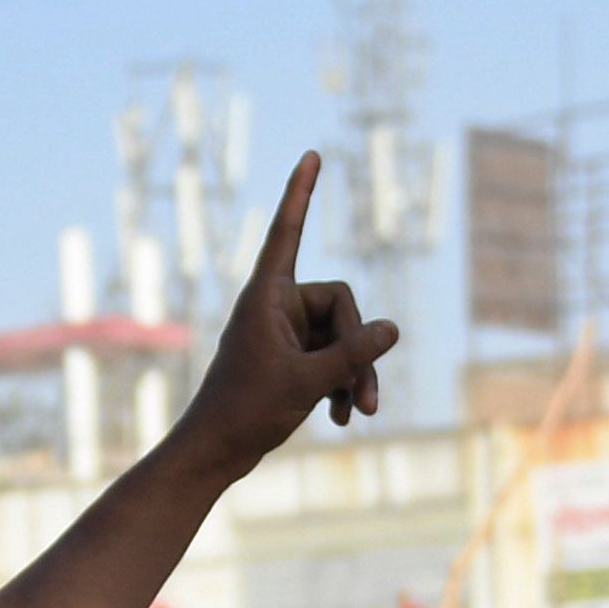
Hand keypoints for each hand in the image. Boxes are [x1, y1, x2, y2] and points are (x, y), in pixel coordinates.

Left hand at [178, 154, 399, 476]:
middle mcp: (275, 307)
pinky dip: (341, 384)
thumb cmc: (246, 413)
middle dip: (359, 349)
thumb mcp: (309, 382)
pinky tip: (345, 419)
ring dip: (355, 373)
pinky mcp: (291, 357)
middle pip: (343, 305)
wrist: (215, 453)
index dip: (300, 194)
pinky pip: (332, 357)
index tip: (311, 155)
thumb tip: (393, 328)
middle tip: (366, 396)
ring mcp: (283, 333)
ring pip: (343, 336)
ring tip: (361, 414)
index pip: (288, 233)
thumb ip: (353, 353)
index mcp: (265, 298)